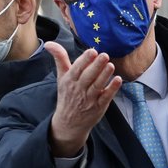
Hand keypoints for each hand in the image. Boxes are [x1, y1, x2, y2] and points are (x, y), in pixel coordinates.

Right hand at [46, 43, 121, 157]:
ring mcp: (89, 99)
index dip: (85, 60)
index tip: (92, 51)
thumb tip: (49, 43)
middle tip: (105, 55)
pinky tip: (118, 80)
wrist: (68, 123)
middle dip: (96, 66)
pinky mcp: (98, 107)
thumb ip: (60, 59)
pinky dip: (112, 89)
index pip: (77, 69)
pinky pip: (106, 97)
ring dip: (105, 76)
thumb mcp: (61, 78)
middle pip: (88, 77)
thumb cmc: (67, 95)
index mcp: (69, 81)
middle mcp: (79, 90)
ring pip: (97, 86)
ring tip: (111, 65)